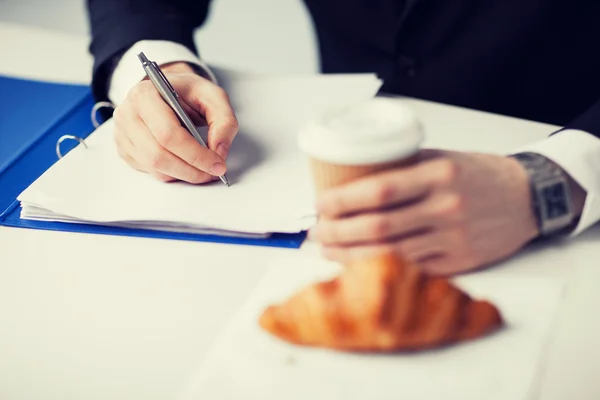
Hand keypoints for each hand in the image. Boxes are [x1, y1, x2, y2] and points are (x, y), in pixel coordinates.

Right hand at [112, 62, 238, 182]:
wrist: (168, 91)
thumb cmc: (187, 92)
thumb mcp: (213, 96)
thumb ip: (224, 121)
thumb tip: (219, 151)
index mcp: (145, 94)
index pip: (168, 134)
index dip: (195, 154)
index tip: (217, 165)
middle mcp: (127, 114)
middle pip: (159, 155)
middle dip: (191, 170)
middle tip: (213, 173)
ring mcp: (122, 133)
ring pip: (154, 167)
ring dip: (184, 175)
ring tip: (203, 170)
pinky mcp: (124, 149)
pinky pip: (150, 171)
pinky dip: (173, 173)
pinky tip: (186, 164)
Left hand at [309, 149, 542, 274]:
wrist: (527, 197)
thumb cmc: (480, 174)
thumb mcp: (443, 158)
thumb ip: (402, 168)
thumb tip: (353, 179)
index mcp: (439, 174)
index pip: (379, 190)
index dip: (342, 200)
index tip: (320, 204)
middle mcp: (445, 207)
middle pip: (378, 226)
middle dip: (337, 232)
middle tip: (315, 232)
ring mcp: (452, 238)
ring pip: (390, 254)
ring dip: (350, 255)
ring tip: (326, 251)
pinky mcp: (458, 262)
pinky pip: (411, 269)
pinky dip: (379, 268)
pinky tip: (358, 265)